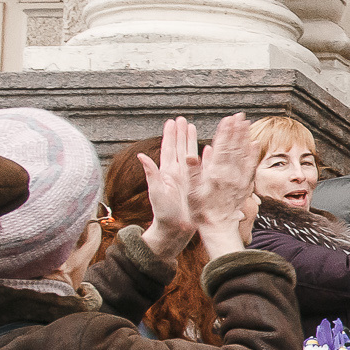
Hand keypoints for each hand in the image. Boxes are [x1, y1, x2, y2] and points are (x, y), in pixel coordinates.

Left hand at [138, 117, 199, 258]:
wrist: (175, 230)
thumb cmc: (164, 213)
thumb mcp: (156, 192)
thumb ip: (151, 173)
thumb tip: (140, 156)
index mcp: (167, 173)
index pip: (169, 149)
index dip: (170, 135)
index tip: (171, 122)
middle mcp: (178, 173)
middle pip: (180, 148)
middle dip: (181, 133)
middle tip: (182, 119)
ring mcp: (188, 179)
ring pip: (190, 155)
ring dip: (191, 141)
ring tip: (192, 127)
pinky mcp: (197, 186)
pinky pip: (203, 168)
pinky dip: (205, 157)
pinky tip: (209, 148)